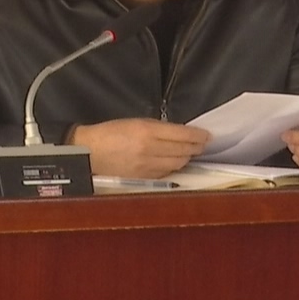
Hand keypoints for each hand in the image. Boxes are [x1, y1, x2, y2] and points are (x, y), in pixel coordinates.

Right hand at [68, 118, 209, 177]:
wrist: (90, 152)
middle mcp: (150, 150)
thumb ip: (158, 128)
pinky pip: (166, 173)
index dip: (198, 136)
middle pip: (183, 151)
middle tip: (202, 144)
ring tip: (191, 152)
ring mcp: (147, 166)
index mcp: (147, 131)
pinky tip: (176, 162)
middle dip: (196, 147)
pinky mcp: (143, 178)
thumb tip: (179, 133)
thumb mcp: (136, 121)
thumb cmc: (111, 132)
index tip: (207, 135)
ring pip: (178, 164)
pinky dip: (174, 167)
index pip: (182, 135)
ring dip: (186, 158)